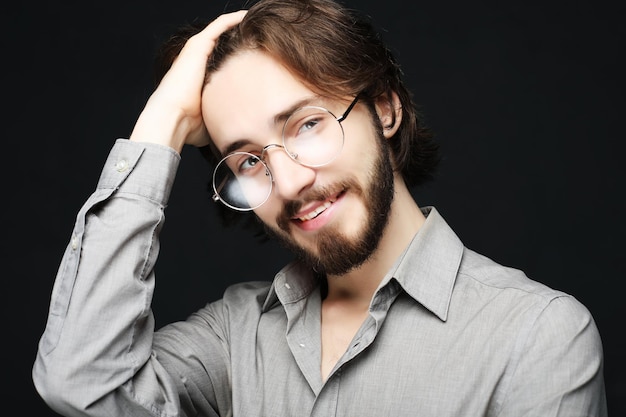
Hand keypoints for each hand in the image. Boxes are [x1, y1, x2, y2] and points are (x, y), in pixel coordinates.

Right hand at [129, 10, 246, 152]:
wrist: (173, 118)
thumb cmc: (190, 126)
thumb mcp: (213, 118)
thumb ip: (226, 117)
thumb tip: (244, 134)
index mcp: (199, 78)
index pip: (222, 63)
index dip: (239, 59)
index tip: (260, 60)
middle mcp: (197, 61)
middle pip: (223, 45)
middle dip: (242, 40)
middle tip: (264, 37)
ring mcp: (196, 51)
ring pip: (221, 31)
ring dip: (239, 25)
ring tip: (258, 21)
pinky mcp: (198, 45)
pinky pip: (219, 26)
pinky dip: (234, 19)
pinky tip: (248, 16)